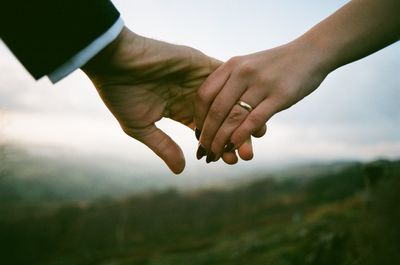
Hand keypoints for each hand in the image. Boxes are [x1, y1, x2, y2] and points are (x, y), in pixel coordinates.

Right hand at [82, 27, 250, 172]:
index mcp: (180, 110)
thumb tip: (181, 170)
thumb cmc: (121, 95)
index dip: (219, 145)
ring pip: (228, 100)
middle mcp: (193, 96)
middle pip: (222, 119)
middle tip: (247, 154)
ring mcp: (199, 79)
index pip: (207, 131)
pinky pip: (226, 79)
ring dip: (242, 116)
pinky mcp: (202, 64)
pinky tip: (252, 108)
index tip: (231, 160)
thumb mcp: (141, 127)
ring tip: (258, 134)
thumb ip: (163, 146)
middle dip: (235, 136)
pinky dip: (238, 92)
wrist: (114, 61)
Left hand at [195, 40, 329, 157]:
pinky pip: (254, 120)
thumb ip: (231, 85)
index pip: (204, 94)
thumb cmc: (276, 65)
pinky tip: (235, 147)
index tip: (199, 133)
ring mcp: (261, 84)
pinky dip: (241, 136)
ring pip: (233, 117)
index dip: (198, 117)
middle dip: (208, 134)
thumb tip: (215, 116)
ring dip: (222, 140)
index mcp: (232, 65)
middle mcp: (243, 73)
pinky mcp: (280, 96)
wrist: (311, 53)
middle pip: (216, 109)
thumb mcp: (248, 66)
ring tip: (217, 154)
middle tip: (204, 151)